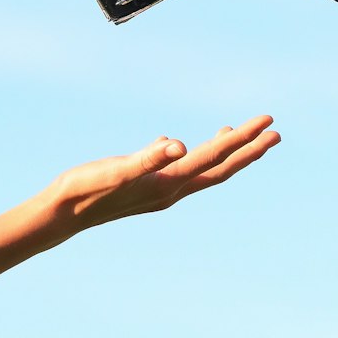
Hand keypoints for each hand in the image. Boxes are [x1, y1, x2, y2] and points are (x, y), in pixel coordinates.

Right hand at [46, 114, 279, 232]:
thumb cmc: (86, 188)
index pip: (215, 157)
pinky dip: (192, 157)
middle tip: (274, 132)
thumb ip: (148, 157)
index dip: (242, 140)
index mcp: (168, 183)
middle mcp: (171, 191)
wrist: (63, 213)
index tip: (268, 123)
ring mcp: (160, 193)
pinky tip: (180, 147)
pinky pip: (180, 172)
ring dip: (225, 155)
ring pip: (202, 172)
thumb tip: (177, 145)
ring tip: (240, 135)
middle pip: (220, 169)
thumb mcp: (117, 169)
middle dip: (248, 150)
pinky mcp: (147, 190)